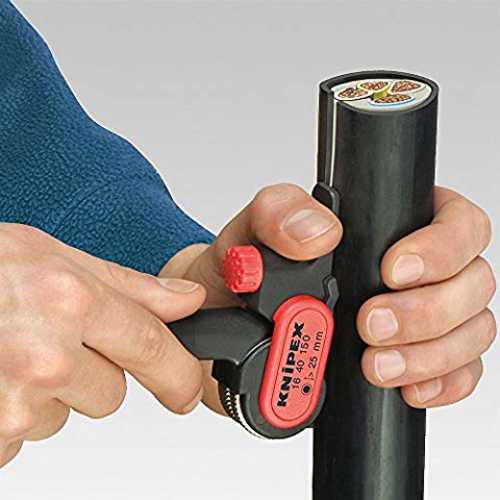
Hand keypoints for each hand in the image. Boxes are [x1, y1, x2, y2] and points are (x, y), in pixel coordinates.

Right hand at [0, 224, 205, 467]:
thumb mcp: (53, 257)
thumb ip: (131, 287)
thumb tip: (188, 301)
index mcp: (69, 300)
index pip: (151, 346)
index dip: (178, 372)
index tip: (188, 391)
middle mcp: (43, 356)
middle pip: (111, 393)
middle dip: (91, 372)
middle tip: (48, 339)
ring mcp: (11, 405)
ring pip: (66, 413)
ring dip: (48, 391)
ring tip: (9, 351)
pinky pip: (24, 435)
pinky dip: (14, 412)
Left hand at [162, 184, 495, 412]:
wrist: (237, 326)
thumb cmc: (253, 272)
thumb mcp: (253, 232)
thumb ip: (279, 214)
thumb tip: (319, 232)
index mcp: (393, 225)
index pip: (456, 222)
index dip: (441, 248)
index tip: (393, 271)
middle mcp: (419, 270)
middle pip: (472, 281)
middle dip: (427, 310)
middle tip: (370, 324)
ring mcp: (425, 317)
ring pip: (471, 331)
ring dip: (429, 353)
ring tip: (375, 364)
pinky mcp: (418, 358)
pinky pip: (459, 373)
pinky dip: (440, 383)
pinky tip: (405, 387)